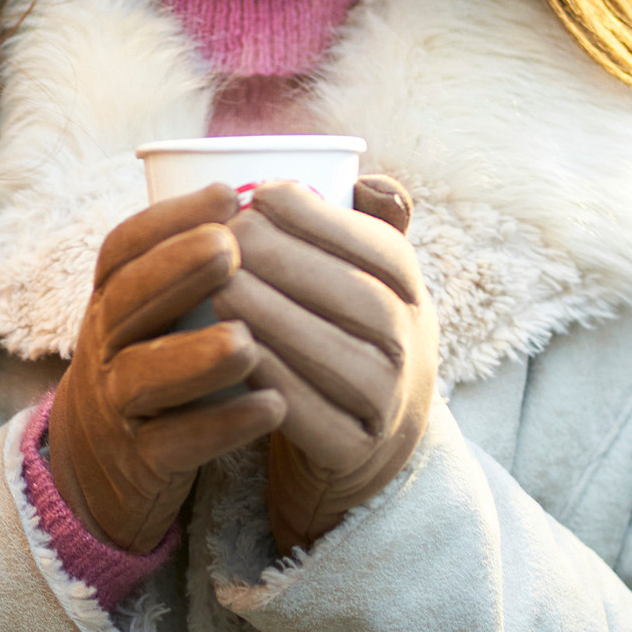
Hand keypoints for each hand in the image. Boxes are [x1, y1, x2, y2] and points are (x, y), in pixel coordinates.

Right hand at [45, 185, 290, 553]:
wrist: (100, 463)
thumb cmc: (156, 362)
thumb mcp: (159, 310)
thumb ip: (206, 261)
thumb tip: (299, 191)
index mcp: (112, 298)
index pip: (123, 248)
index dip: (168, 218)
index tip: (227, 193)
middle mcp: (105, 344)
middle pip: (125, 301)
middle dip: (175, 271)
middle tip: (230, 247)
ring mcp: (116, 403)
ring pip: (143, 375)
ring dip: (194, 356)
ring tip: (247, 342)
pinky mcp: (139, 460)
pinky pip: (174, 443)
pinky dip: (221, 426)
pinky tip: (271, 408)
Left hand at [215, 176, 434, 552]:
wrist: (363, 447)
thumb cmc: (345, 339)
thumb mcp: (366, 284)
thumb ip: (364, 226)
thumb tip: (366, 179)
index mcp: (412, 294)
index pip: (383, 248)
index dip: (324, 218)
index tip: (261, 193)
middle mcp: (411, 347)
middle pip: (360, 298)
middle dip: (291, 261)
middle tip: (228, 236)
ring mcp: (388, 404)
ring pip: (337, 355)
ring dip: (277, 316)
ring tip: (220, 285)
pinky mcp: (353, 452)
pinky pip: (312, 414)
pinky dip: (272, 379)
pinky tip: (232, 349)